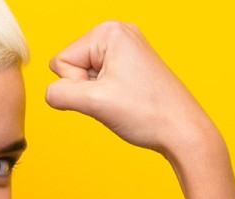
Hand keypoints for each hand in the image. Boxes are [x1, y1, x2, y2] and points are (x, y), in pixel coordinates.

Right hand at [44, 21, 216, 156]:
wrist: (184, 132)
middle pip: (72, 65)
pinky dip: (108, 95)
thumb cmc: (148, 114)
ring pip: (85, 76)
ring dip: (98, 94)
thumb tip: (50, 94)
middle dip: (87, 89)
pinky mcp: (132, 64)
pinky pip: (100, 80)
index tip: (107, 94)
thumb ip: (58, 94)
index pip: (61, 61)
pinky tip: (128, 101)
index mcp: (109, 31)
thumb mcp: (94, 103)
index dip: (77, 85)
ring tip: (126, 101)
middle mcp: (119, 32)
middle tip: (117, 98)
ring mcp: (127, 48)